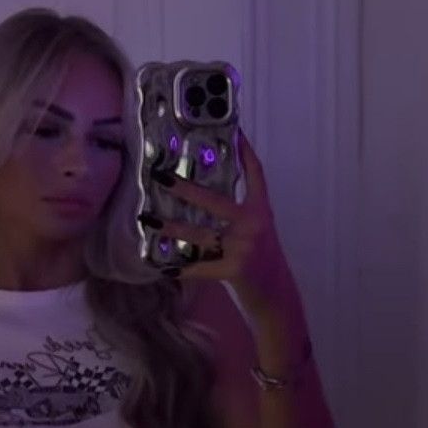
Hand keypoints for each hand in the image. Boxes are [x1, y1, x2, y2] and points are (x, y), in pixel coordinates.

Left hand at [150, 130, 299, 321]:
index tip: (234, 130)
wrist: (277, 296)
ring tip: (150, 221)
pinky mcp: (235, 269)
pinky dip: (182, 269)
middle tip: (161, 177)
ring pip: (201, 234)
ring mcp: (245, 247)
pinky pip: (200, 267)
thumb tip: (200, 200)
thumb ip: (238, 216)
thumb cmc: (262, 262)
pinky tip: (165, 268)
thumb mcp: (257, 232)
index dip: (245, 151)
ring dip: (172, 228)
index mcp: (261, 211)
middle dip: (186, 189)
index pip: (256, 174)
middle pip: (215, 201)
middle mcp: (255, 224)